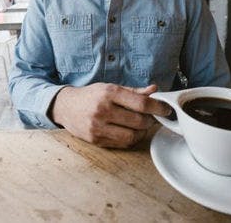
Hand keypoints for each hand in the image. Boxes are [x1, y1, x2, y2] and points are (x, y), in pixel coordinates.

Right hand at [50, 83, 171, 147]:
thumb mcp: (110, 87)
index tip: (165, 109)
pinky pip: (122, 143)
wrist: (65, 107)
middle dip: (150, 120)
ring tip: (140, 125)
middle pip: (139, 121)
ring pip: (132, 136)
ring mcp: (98, 127)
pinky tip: (129, 131)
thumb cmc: (90, 96)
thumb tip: (154, 89)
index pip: (141, 103)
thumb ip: (133, 91)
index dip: (157, 107)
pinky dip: (130, 139)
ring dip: (141, 132)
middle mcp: (103, 110)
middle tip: (152, 117)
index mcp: (109, 93)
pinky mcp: (96, 140)